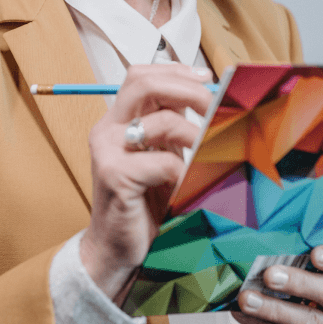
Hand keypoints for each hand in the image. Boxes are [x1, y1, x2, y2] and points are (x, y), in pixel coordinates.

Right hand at [79, 63, 212, 301]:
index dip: (175, 71)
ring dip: (196, 136)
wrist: (116, 253)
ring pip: (161, 121)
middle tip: (215, 105)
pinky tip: (188, 185)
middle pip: (144, 83)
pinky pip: (163, 161)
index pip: (142, 75)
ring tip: (208, 153)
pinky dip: (185, 172)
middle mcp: (107, 129)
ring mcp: (107, 151)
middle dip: (188, 89)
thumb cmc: (143, 206)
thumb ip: (174, 128)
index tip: (207, 78)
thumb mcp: (161, 156)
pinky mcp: (114, 175)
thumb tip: (211, 101)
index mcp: (118, 120)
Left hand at [233, 245, 322, 323]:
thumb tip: (264, 239)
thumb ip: (302, 255)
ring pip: (307, 321)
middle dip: (299, 283)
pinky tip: (242, 313)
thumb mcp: (320, 270)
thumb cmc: (317, 286)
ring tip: (246, 298)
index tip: (315, 254)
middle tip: (270, 275)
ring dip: (273, 309)